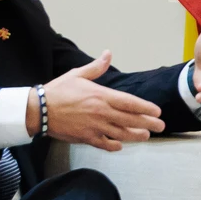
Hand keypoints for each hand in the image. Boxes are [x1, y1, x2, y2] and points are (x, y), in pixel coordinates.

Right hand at [38, 51, 165, 150]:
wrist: (39, 110)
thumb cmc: (58, 90)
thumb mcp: (77, 74)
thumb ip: (96, 67)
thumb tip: (108, 53)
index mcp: (101, 96)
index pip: (130, 103)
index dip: (145, 108)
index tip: (157, 111)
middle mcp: (101, 112)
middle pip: (130, 120)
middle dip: (147, 123)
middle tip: (161, 127)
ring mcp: (94, 127)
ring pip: (120, 134)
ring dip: (135, 136)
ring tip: (146, 136)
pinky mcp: (86, 137)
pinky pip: (104, 144)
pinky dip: (114, 145)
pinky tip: (120, 146)